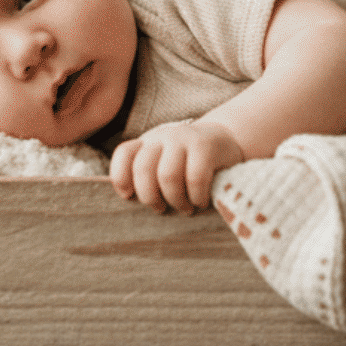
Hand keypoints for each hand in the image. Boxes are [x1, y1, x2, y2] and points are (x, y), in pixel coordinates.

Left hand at [110, 121, 245, 212]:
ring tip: (185, 208)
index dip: (120, 178)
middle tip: (161, 209)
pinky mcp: (206, 145)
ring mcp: (184, 138)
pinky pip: (195, 178)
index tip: (129, 197)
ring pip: (168, 175)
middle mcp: (162, 136)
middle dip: (150, 197)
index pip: (124, 154)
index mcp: (147, 142)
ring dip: (175, 200)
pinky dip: (196, 197)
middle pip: (143, 169)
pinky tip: (201, 201)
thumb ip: (148, 176)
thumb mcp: (165, 163)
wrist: (225, 141)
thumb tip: (130, 203)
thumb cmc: (189, 163)